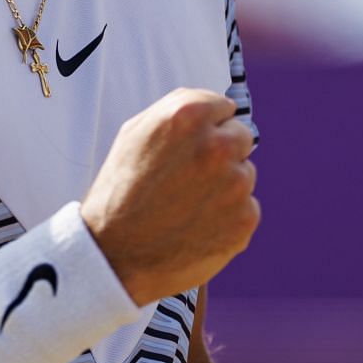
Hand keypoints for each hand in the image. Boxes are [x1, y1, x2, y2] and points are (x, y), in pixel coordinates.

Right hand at [81, 88, 258, 305]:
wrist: (115, 256)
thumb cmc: (120, 192)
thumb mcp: (134, 133)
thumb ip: (178, 110)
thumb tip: (215, 107)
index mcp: (188, 116)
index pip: (223, 107)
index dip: (205, 127)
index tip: (191, 147)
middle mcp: (218, 145)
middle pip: (241, 137)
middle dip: (222, 153)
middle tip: (190, 177)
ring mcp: (235, 184)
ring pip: (245, 174)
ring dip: (225, 186)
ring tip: (187, 205)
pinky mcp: (245, 219)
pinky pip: (247, 208)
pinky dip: (228, 217)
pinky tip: (197, 225)